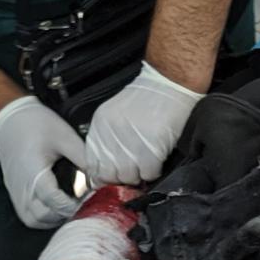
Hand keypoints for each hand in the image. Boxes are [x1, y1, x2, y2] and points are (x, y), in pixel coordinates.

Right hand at [0, 95, 88, 227]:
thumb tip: (99, 177)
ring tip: (69, 205)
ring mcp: (16, 192)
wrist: (10, 118)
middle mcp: (21, 187)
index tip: (89, 199)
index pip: (54, 201)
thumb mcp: (65, 136)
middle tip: (81, 202)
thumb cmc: (36, 124)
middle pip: (43, 216)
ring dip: (53, 218)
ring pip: (33, 220)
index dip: (73, 205)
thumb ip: (82, 158)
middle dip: (64, 214)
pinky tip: (56, 206)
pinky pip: (27, 214)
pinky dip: (42, 216)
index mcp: (34, 173)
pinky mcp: (14, 192)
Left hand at [82, 61, 201, 185]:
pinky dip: (153, 172)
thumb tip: (104, 168)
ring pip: (128, 177)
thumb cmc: (146, 97)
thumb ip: (107, 138)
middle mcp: (112, 135)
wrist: (168, 82)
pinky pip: (148, 173)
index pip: (92, 164)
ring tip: (145, 165)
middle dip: (120, 178)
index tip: (111, 178)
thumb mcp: (115, 113)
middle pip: (109, 174)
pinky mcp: (152, 148)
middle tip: (131, 172)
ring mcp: (132, 142)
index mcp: (100, 126)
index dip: (102, 175)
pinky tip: (156, 161)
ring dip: (138, 175)